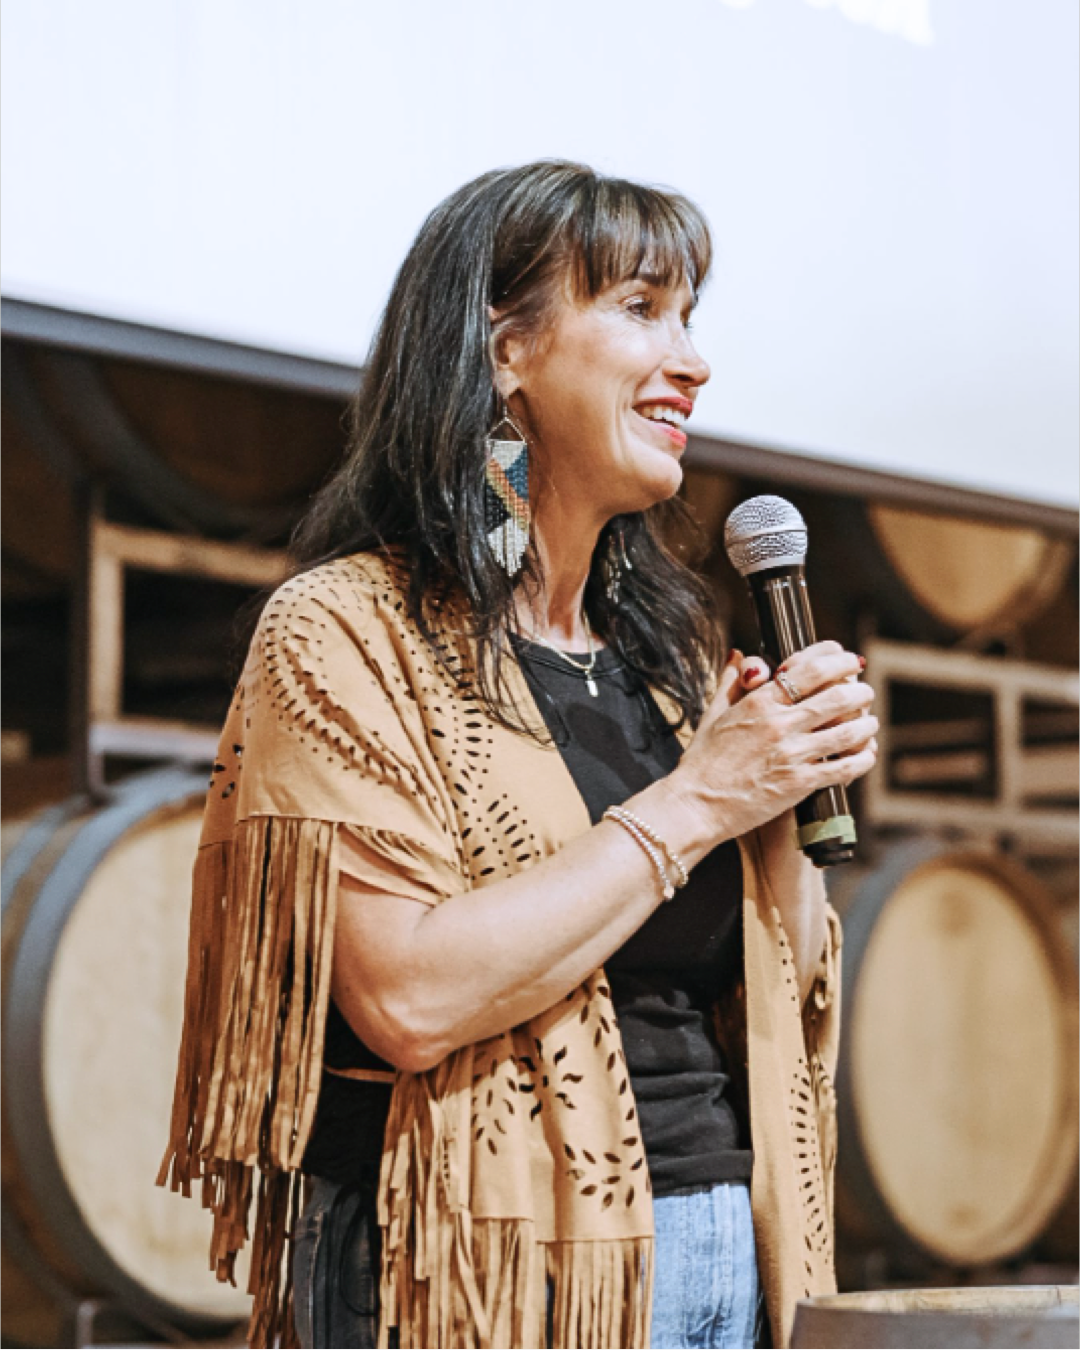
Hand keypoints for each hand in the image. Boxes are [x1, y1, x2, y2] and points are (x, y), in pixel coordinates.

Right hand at [671, 641, 877, 843]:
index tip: (845, 658)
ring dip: (866, 724)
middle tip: (864, 690)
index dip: (835, 658)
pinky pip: (843, 767)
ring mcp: (791, 754)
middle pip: (836, 695)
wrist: (696, 805)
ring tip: (870, 722)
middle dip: (859, 689)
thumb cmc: (702, 762)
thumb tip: (739, 655)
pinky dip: (862, 759)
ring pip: (847, 731)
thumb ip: (730, 682)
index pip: (808, 668)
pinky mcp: (799, 784)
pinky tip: (866, 754)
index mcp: (758, 702)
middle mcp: (778, 724)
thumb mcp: (712, 714)